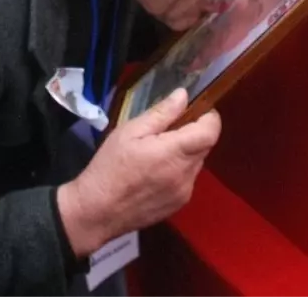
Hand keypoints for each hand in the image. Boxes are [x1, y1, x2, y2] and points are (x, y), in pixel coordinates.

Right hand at [57, 90, 220, 257]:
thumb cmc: (109, 166)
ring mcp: (184, 192)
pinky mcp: (179, 205)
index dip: (209, 117)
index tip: (196, 109)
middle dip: (194, 133)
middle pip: (205, 146)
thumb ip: (161, 113)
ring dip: (186, 152)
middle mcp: (186, 174)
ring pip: (196, 163)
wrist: (96, 212)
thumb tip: (183, 95)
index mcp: (175, 152)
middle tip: (169, 128)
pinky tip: (155, 172)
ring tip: (158, 152)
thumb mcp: (130, 131)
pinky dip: (179, 170)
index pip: (211, 131)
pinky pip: (188, 180)